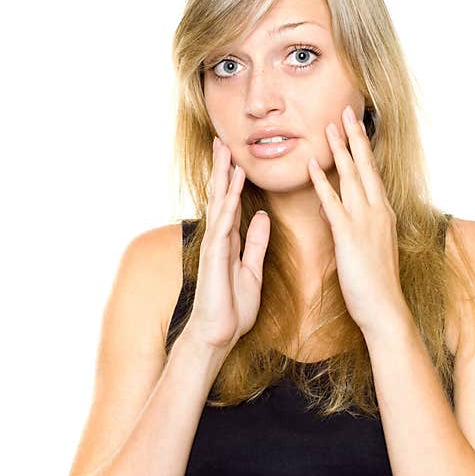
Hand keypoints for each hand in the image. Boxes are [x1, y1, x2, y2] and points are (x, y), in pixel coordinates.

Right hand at [182, 136, 270, 356]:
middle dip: (222, 169)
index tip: (237, 156)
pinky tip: (232, 189)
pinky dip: (227, 206)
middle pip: (220, 196)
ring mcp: (214, 246)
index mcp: (229, 241)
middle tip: (223, 140)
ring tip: (225, 152)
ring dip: (222, 178)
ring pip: (218, 204)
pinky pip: (222, 227)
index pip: (231, 203)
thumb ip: (255, 243)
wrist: (218, 335)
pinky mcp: (214, 257)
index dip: (234, 179)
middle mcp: (218, 239)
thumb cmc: (232, 308)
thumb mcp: (252, 270)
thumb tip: (261, 216)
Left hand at [307, 104, 407, 336]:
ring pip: (350, 178)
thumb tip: (336, 213)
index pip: (371, 173)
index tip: (355, 127)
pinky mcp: (349, 235)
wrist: (384, 308)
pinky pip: (332, 203)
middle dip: (353, 138)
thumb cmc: (375, 283)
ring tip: (329, 127)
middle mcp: (377, 211)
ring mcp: (365, 221)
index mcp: (382, 214)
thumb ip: (354, 226)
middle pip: (364, 166)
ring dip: (339, 151)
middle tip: (344, 111)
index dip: (362, 148)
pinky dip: (321, 182)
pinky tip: (311, 166)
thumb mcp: (367, 248)